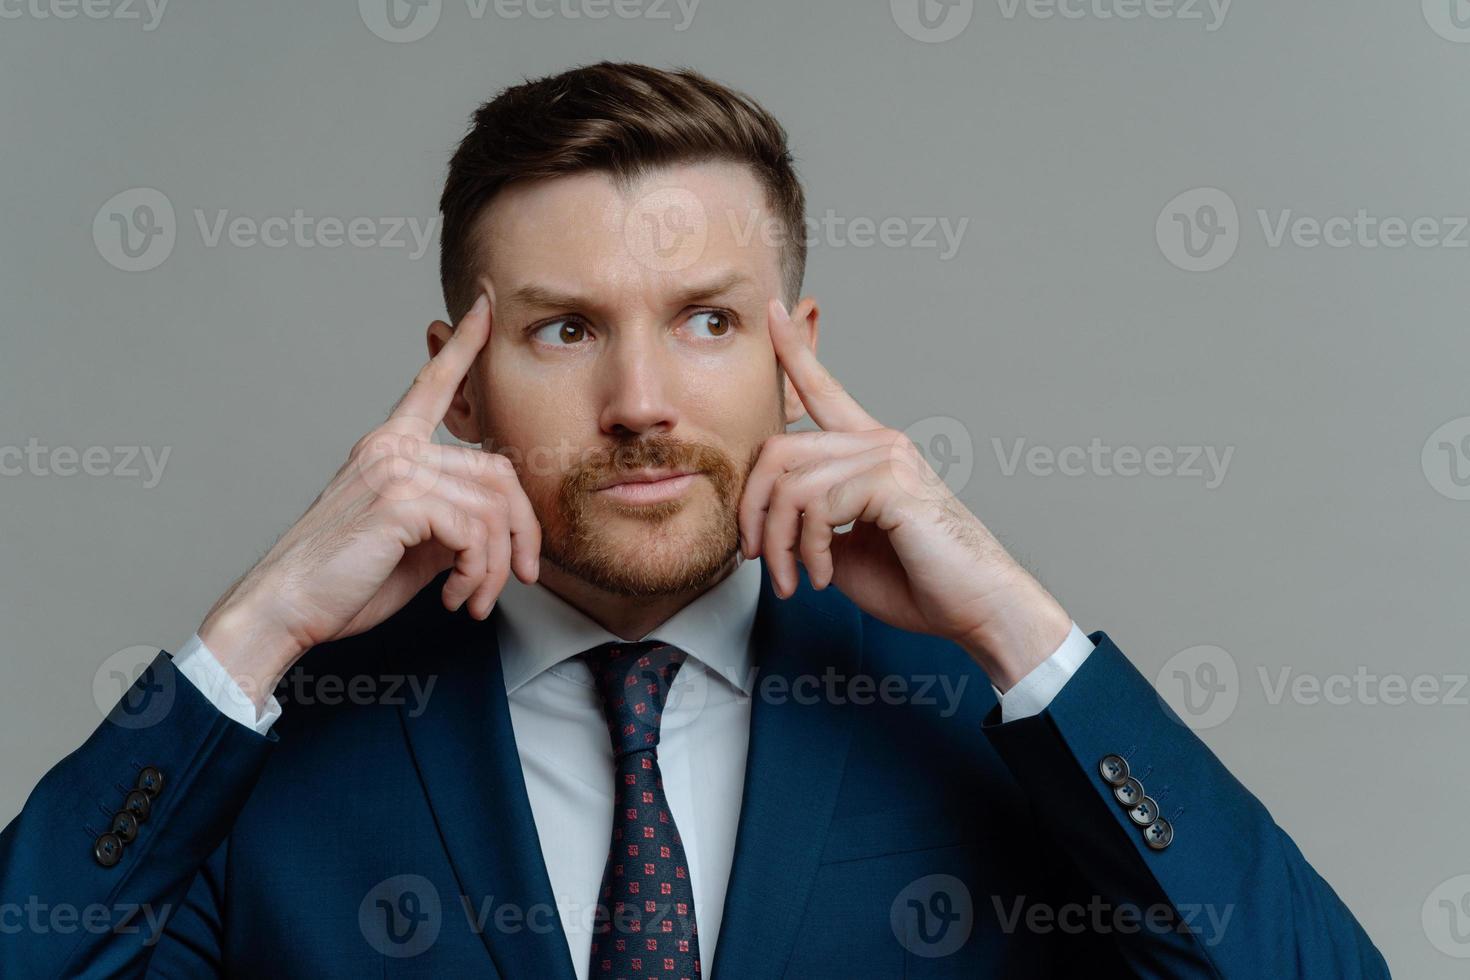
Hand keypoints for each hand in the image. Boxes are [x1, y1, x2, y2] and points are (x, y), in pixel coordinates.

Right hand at [198, 291, 541, 702]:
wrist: (284, 609)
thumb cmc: (344, 581)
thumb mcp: (410, 542)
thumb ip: (450, 519)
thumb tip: (493, 528)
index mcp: (389, 448)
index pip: (433, 384)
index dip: (463, 345)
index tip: (484, 305)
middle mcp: (392, 448)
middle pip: (500, 472)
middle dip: (523, 532)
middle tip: (522, 576)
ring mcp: (395, 469)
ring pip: (493, 507)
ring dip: (496, 566)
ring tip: (474, 597)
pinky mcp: (399, 500)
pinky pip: (475, 531)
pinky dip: (477, 573)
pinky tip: (453, 596)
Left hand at [738, 299, 1071, 689]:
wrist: (977, 609)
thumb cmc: (919, 582)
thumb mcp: (844, 548)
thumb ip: (808, 522)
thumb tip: (764, 525)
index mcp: (870, 451)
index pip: (824, 391)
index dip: (795, 352)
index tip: (774, 312)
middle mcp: (880, 442)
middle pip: (779, 450)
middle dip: (752, 512)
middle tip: (758, 559)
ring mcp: (888, 457)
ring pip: (791, 484)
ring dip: (780, 543)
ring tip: (795, 580)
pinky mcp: (892, 482)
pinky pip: (816, 504)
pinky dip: (809, 548)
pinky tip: (824, 575)